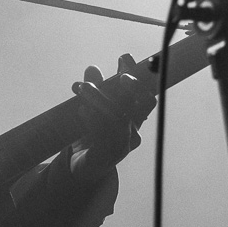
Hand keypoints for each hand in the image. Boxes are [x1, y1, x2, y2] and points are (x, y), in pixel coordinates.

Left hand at [68, 54, 155, 182]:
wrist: (83, 168)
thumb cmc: (91, 135)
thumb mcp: (91, 109)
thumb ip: (94, 89)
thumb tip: (93, 68)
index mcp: (133, 117)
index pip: (145, 94)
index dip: (138, 75)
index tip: (123, 59)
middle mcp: (133, 130)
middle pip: (140, 105)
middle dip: (130, 86)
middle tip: (117, 75)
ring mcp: (122, 145)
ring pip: (118, 118)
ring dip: (100, 99)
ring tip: (83, 87)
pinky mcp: (107, 156)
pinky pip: (104, 136)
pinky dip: (93, 121)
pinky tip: (82, 111)